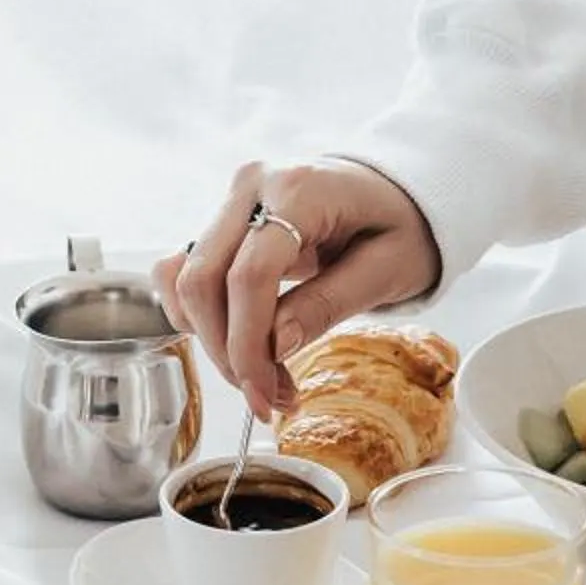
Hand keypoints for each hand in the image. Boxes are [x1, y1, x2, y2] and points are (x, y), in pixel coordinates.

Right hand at [155, 158, 440, 420]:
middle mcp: (253, 186)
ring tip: (261, 375)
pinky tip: (239, 343)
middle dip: (226, 352)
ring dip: (210, 340)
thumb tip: (272, 347)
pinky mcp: (221, 223)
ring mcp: (231, 201)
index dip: (247, 345)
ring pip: (183, 279)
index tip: (264, 396)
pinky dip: (200, 318)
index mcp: (300, 189)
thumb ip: (327, 304)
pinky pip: (183, 272)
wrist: (396, 193)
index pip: (249, 275)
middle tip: (266, 398)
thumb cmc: (402, 227)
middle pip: (202, 279)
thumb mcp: (387, 269)